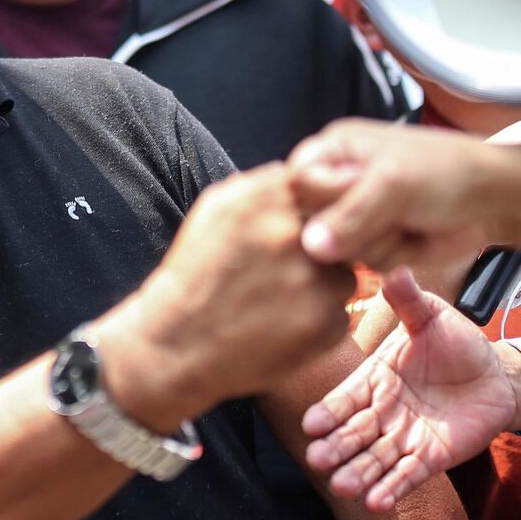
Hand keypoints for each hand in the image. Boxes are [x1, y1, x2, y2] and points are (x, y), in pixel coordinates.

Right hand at [106, 166, 354, 418]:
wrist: (177, 344)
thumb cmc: (196, 274)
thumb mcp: (216, 210)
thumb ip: (265, 185)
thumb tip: (315, 175)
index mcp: (263, 200)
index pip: (322, 185)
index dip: (318, 208)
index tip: (302, 229)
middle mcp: (291, 234)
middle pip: (338, 229)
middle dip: (319, 248)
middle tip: (285, 271)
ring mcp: (313, 281)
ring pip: (343, 273)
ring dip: (321, 284)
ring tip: (278, 300)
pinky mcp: (327, 323)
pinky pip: (339, 311)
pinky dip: (317, 319)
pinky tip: (282, 325)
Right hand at [289, 120, 520, 272]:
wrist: (493, 198)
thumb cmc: (446, 172)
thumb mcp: (395, 184)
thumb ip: (350, 214)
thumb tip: (311, 245)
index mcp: (333, 150)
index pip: (295, 182)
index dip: (318, 198)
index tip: (354, 194)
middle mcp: (337, 181)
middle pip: (311, 221)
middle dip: (350, 226)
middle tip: (387, 208)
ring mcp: (355, 215)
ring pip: (336, 249)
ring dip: (377, 241)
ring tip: (406, 220)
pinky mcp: (373, 242)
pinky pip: (361, 265)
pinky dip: (391, 255)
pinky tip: (412, 236)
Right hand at [302, 271, 520, 511]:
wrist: (497, 375)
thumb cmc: (457, 342)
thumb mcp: (431, 317)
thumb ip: (408, 300)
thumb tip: (392, 267)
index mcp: (375, 377)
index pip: (346, 397)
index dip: (329, 411)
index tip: (311, 423)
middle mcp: (383, 410)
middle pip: (354, 433)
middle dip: (336, 447)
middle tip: (318, 459)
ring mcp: (404, 437)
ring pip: (375, 459)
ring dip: (358, 473)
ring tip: (344, 487)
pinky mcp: (429, 458)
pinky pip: (406, 476)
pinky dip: (390, 489)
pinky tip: (375, 502)